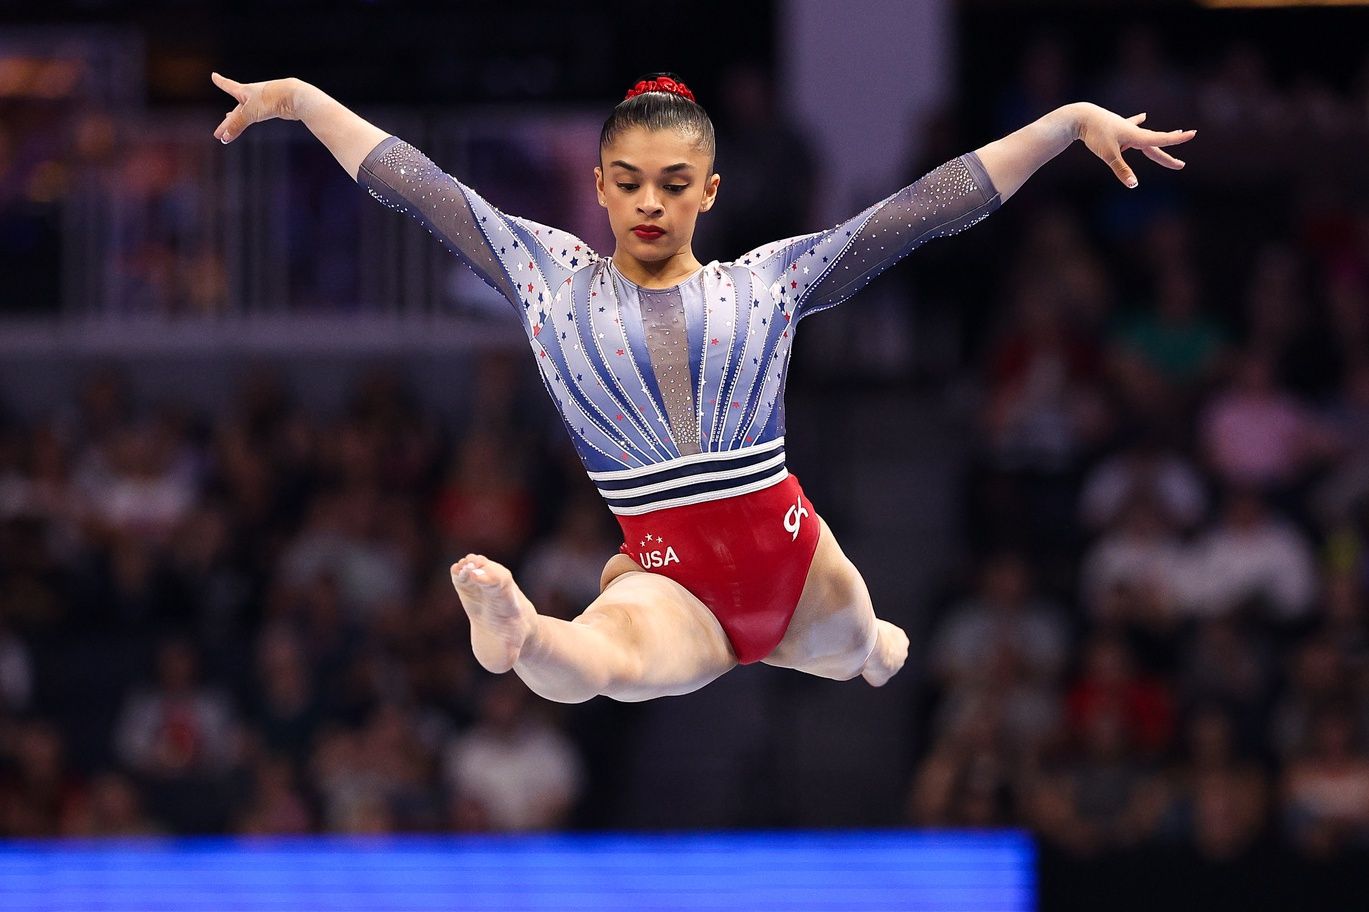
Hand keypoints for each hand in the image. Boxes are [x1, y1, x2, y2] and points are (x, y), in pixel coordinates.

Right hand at [211, 72, 301, 143]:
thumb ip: (237, 125)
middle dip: (227, 122)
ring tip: (229, 119)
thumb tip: (225, 137)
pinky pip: (257, 115)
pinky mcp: (273, 108)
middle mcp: (252, 95)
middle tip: (218, 133)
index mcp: (244, 91)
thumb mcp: (250, 112)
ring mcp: (263, 102)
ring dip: (237, 119)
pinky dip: (251, 119)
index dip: (221, 81)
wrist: (295, 97)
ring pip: (246, 113)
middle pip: (236, 111)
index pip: (228, 86)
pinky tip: (253, 118)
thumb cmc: (270, 99)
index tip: (214, 75)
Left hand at [1075, 104, 1195, 187]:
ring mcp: (1126, 127)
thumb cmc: (1094, 135)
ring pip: (1146, 135)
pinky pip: (1131, 125)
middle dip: (1167, 155)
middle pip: (1155, 145)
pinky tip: (1143, 116)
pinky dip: (1137, 122)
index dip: (1177, 140)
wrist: (1080, 116)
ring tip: (1176, 132)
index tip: (1193, 134)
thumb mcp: (1108, 155)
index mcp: (1136, 137)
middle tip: (1181, 164)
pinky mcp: (1117, 126)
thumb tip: (1134, 185)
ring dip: (1159, 138)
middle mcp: (1134, 132)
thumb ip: (1122, 170)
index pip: (1160, 140)